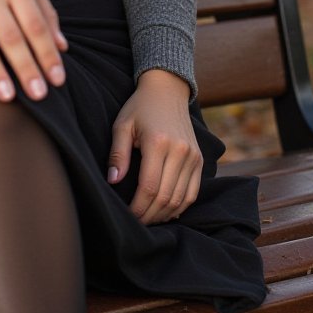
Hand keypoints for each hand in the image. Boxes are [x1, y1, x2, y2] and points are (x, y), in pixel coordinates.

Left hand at [107, 69, 202, 224]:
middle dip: (149, 215)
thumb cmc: (140, 107)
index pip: (149, 187)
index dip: (137, 208)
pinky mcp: (200, 159)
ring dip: (164, 215)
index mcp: (158, 142)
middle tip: (136, 223)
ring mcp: (193, 155)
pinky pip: (193, 192)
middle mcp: (180, 150)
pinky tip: (165, 211)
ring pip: (180, 198)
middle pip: (165, 197)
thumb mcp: (122, 125)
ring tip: (148, 219)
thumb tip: (113, 182)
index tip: (127, 216)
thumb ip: (117, 154)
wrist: (168, 90)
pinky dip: (180, 206)